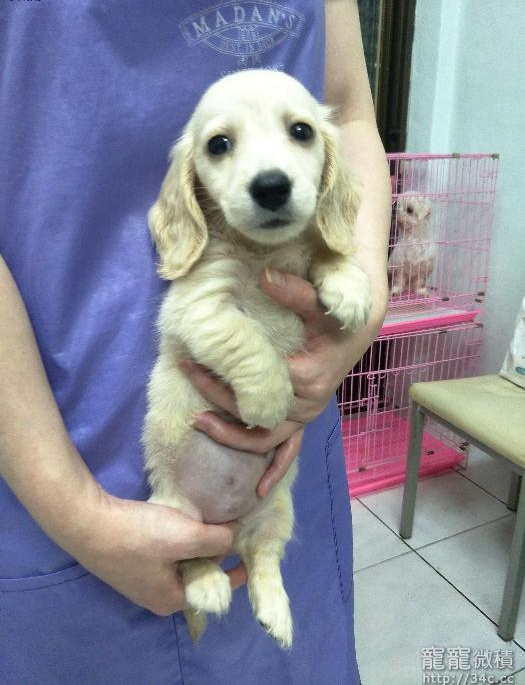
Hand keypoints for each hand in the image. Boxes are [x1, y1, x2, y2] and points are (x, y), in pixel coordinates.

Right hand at [68, 486, 245, 616]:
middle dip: (212, 552)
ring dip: (193, 542)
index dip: (234, 572)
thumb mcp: (185, 537)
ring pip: (181, 561)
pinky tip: (179, 519)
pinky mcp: (131, 559)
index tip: (249, 556)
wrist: (88, 523)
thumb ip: (216, 540)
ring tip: (206, 520)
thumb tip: (234, 536)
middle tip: (225, 527)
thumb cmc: (138, 536)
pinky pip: (165, 552)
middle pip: (197, 573)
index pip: (215, 588)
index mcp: (171, 599)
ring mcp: (142, 578)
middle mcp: (157, 594)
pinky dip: (176, 538)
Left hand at [181, 268, 382, 498]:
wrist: (357, 332)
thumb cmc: (336, 318)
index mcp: (307, 376)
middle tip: (187, 381)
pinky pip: (290, 450)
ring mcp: (305, 415)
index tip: (190, 360)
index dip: (222, 377)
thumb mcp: (319, 302)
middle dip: (218, 401)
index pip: (256, 385)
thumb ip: (294, 291)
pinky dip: (276, 468)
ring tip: (198, 423)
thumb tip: (264, 275)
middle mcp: (307, 403)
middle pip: (255, 413)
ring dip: (233, 436)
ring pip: (266, 437)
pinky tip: (258, 488)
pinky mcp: (304, 418)